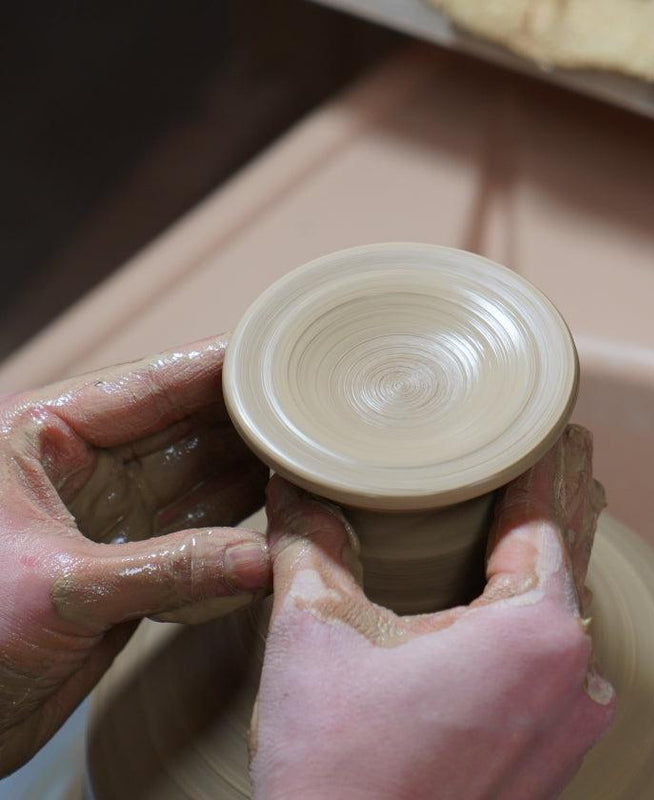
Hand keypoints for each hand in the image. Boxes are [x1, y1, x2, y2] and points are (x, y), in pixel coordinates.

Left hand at [0, 336, 270, 774]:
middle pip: (186, 428)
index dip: (219, 368)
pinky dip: (236, 534)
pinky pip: (195, 537)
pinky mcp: (126, 566)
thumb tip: (261, 560)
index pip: (150, 385)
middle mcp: (82, 468)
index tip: (279, 357)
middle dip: (248, 422)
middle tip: (312, 412)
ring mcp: (108, 516)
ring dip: (251, 475)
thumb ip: (168, 570)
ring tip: (309, 461)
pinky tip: (277, 522)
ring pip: (198, 481)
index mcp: (43, 436)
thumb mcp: (63, 591)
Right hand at [251, 462, 614, 799]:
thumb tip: (287, 484)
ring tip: (552, 511)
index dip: (540, 463)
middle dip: (558, 500)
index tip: (550, 424)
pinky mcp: (547, 760)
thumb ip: (306, 545)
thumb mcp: (314, 636)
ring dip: (552, 561)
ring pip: (562, 614)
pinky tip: (518, 610)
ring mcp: (568, 725)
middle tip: (566, 446)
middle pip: (565, 558)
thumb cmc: (340, 773)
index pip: (542, 517)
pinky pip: (556, 664)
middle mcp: (573, 677)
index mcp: (534, 632)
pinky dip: (540, 619)